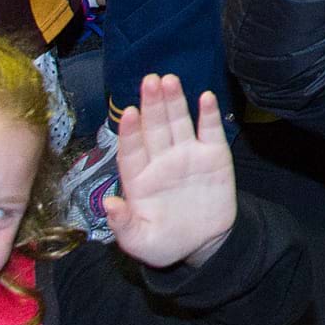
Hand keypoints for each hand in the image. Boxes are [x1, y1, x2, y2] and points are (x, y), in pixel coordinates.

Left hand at [100, 75, 238, 270]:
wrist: (205, 244)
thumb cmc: (166, 242)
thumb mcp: (140, 242)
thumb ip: (123, 225)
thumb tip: (110, 204)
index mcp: (140, 180)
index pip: (132, 150)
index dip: (130, 132)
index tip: (130, 113)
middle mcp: (162, 161)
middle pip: (155, 128)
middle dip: (152, 104)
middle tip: (150, 80)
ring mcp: (188, 155)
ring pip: (178, 122)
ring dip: (174, 101)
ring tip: (170, 80)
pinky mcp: (214, 156)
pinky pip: (210, 130)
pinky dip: (209, 114)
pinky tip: (206, 98)